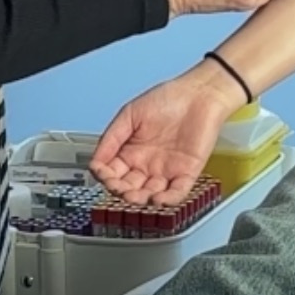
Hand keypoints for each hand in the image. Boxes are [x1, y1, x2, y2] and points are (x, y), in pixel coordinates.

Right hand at [89, 63, 246, 203]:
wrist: (199, 94)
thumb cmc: (168, 99)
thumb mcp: (130, 114)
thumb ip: (111, 137)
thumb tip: (95, 160)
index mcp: (132, 152)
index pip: (113, 172)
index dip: (105, 176)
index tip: (99, 173)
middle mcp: (147, 165)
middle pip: (129, 187)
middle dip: (121, 191)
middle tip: (117, 188)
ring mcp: (167, 171)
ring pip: (150, 194)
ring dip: (140, 199)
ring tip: (133, 196)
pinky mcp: (187, 173)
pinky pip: (177, 193)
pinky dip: (167, 200)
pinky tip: (157, 199)